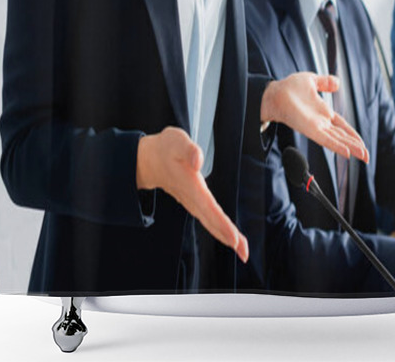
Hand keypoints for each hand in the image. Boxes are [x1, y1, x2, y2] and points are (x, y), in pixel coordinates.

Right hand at [136, 127, 248, 262]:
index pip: (209, 208)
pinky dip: (219, 228)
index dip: (222, 224)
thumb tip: (198, 161)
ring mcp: (192, 201)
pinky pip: (208, 218)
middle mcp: (192, 197)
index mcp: (191, 185)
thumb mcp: (177, 141)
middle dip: (228, 237)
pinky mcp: (193, 201)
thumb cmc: (166, 149)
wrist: (149, 160)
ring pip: (210, 222)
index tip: (234, 238)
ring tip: (241, 249)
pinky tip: (228, 236)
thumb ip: (188, 150)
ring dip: (226, 236)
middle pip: (212, 221)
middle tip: (244, 253)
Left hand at [261, 72, 368, 162]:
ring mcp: (317, 127)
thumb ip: (325, 82)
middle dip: (356, 146)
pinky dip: (337, 146)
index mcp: (324, 112)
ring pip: (338, 140)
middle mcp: (322, 122)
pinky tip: (347, 153)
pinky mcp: (311, 130)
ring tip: (363, 156)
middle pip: (343, 136)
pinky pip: (326, 140)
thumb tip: (338, 83)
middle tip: (367, 156)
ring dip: (351, 148)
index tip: (362, 143)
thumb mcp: (312, 80)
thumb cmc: (289, 87)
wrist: (275, 93)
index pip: (342, 125)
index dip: (353, 134)